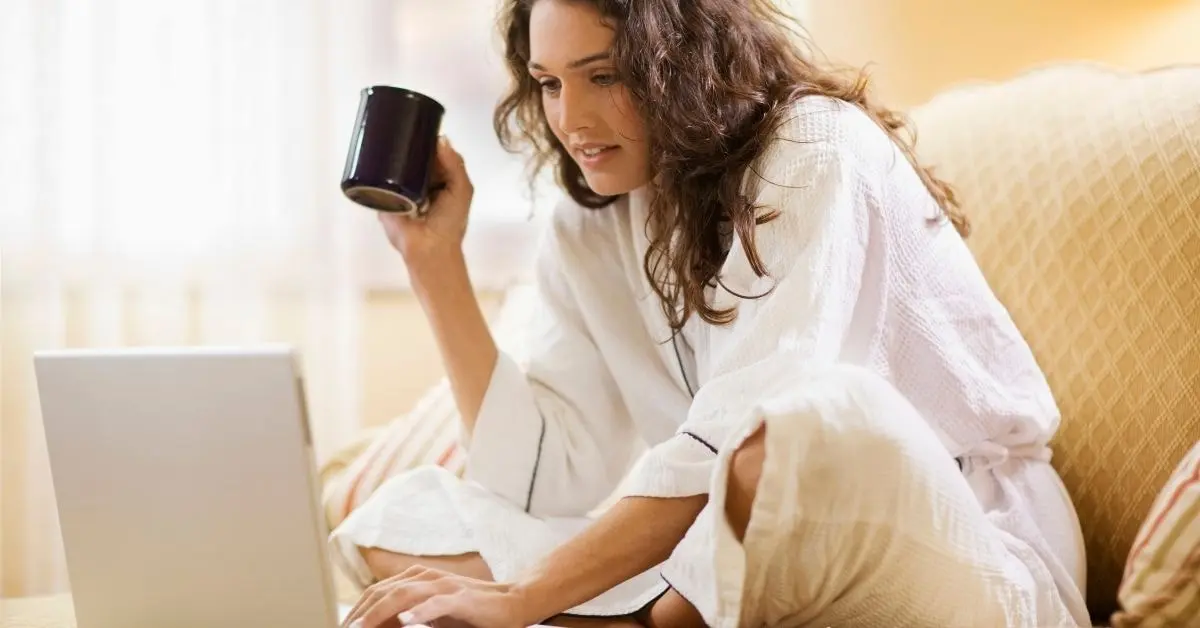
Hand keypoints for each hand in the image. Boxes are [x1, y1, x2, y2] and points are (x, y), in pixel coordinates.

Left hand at [341, 567, 534, 627]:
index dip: (357, 611)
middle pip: (383, 592)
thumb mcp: (433, 616)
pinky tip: (404, 621)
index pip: (377, 592)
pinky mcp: (462, 598)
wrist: (512, 603)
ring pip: (403, 595)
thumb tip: (384, 625)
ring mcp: (444, 586)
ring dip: (378, 613)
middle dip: (360, 614)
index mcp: (417, 579)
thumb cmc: (471, 613)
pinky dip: (418, 611)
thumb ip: (408, 617)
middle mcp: (427, 577)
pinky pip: (436, 603)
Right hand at [378, 137, 473, 263]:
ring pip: (394, 165)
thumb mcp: (461, 189)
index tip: (420, 123)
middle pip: (412, 156)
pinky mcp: (384, 197)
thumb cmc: (449, 221)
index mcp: (440, 178)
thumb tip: (441, 138)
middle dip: (408, 143)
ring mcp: (400, 188)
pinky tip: (374, 155)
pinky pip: (378, 179)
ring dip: (391, 153)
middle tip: (400, 126)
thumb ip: (455, 164)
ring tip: (385, 136)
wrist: (429, 248)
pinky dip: (376, 169)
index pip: (433, 153)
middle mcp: (419, 181)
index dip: (428, 139)